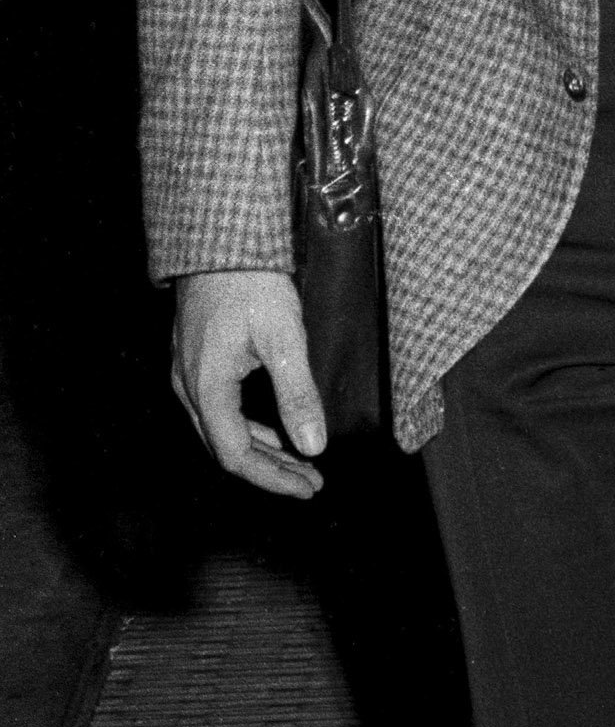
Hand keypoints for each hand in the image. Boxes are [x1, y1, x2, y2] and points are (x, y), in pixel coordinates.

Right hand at [172, 269, 326, 498]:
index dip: (273, 479)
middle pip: (225, 448)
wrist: (218, 238)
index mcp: (206, 386)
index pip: (236, 455)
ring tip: (300, 464)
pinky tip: (275, 430)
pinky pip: (219, 409)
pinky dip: (249, 427)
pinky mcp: (195, 359)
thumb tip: (314, 446)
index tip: (308, 488)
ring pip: (221, 430)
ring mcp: (187, 372)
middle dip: (271, 470)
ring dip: (262, 451)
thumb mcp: (283, 337)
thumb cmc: (251, 282)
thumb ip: (297, 393)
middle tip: (311, 484)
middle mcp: (188, 386)